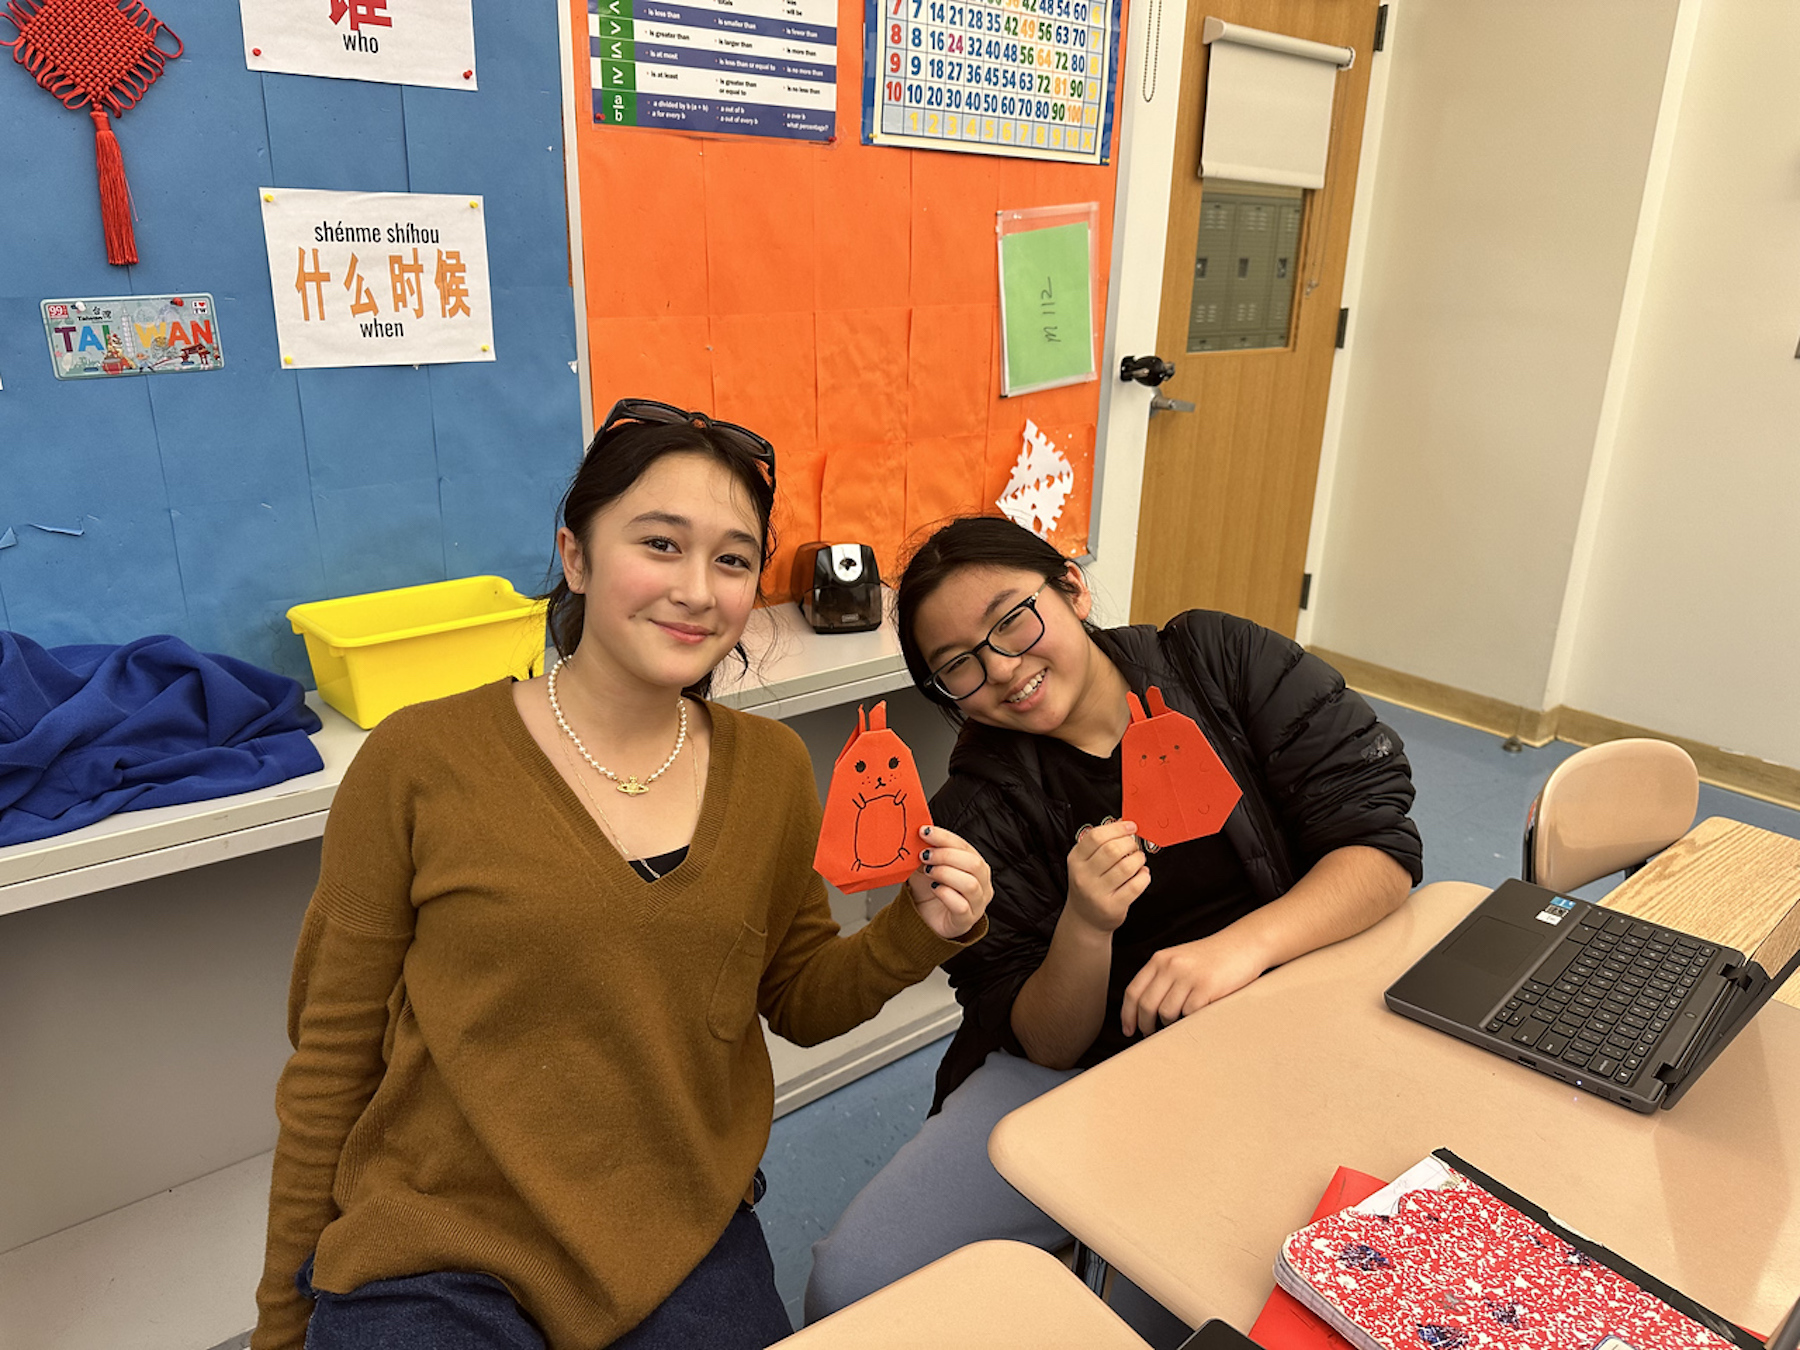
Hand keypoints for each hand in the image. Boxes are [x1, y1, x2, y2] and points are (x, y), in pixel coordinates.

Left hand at [905, 825, 992, 939]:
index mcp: (976, 865)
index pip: (965, 846)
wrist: (924, 918)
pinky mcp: (966, 921)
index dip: (945, 837)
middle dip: (946, 855)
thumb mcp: (927, 865)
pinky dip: (945, 894)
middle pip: (973, 863)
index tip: (924, 832)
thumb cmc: (930, 890)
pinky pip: (961, 906)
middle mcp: (982, 883)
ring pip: (970, 884)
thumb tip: (921, 835)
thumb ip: (928, 851)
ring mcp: (977, 904)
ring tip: (929, 872)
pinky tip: (934, 889)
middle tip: (925, 856)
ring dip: (945, 874)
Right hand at [1063, 818, 1149, 934]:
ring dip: (1139, 859)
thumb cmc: (1090, 885)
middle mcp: (1084, 876)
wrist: (1085, 919)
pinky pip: (1135, 886)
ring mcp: (1097, 893)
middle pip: (1112, 849)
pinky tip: (1142, 874)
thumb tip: (1124, 825)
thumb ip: (1100, 844)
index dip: (1118, 828)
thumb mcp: (1085, 863)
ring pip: (1126, 867)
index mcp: (1076, 860)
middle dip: (1130, 843)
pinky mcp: (1113, 906)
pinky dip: (1144, 876)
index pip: (1096, 836)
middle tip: (1134, 846)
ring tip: (1138, 860)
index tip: (1131, 826)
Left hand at [1119, 931, 1266, 1037]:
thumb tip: (1143, 1010)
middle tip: (1150, 1035)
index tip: (1128, 1030)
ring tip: (1177, 1025)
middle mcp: (1170, 966)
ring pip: (1166, 1013)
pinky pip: (1189, 1014)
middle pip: (1146, 1005)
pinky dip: (1189, 1022)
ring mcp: (1188, 976)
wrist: (1243, 945)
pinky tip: (1194, 1020)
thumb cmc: (1212, 958)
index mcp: (1160, 959)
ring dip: (1169, 1026)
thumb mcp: (1179, 960)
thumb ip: (1161, 978)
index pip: (1133, 991)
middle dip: (1145, 1025)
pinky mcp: (1206, 988)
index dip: (1127, 1014)